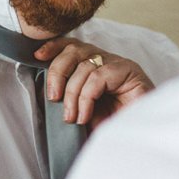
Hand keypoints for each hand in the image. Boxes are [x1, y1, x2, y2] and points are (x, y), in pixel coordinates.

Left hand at [34, 38, 155, 126]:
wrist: (142, 134)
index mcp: (95, 64)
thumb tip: (46, 93)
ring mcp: (119, 63)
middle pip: (74, 50)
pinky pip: (97, 77)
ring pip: (84, 66)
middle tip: (53, 99)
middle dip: (57, 72)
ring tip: (72, 117)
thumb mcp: (84, 109)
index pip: (72, 45)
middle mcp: (107, 59)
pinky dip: (86, 98)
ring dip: (72, 95)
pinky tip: (85, 115)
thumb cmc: (113, 123)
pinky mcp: (129, 71)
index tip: (36, 56)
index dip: (54, 47)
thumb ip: (69, 97)